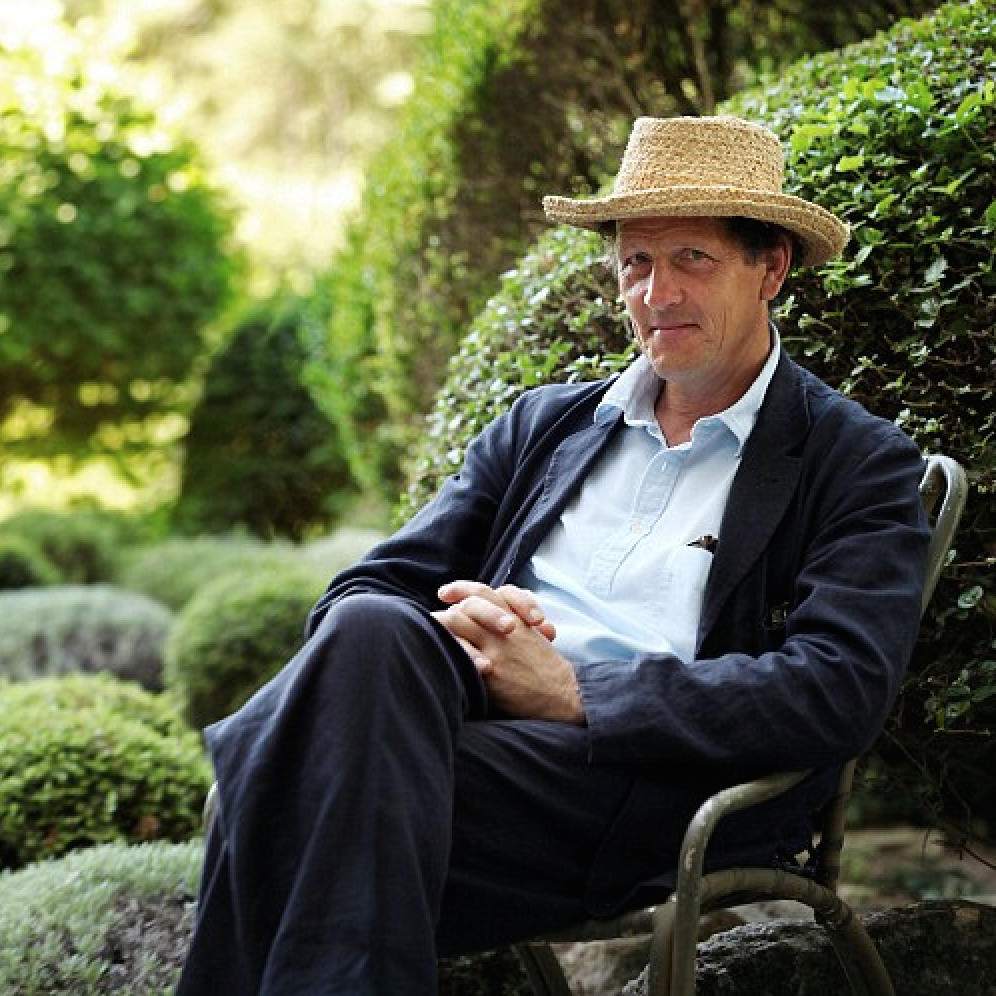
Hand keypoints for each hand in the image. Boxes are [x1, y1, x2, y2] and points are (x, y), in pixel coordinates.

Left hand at [433, 581, 583, 724]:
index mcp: (515, 618)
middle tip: (433, 614)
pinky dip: (450, 649)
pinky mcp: (491, 670)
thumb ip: (512, 620)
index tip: (444, 593)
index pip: (484, 592)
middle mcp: (505, 628)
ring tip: (433, 631)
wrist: (562, 695)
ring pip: (457, 621)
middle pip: (467, 604)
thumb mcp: (533, 635)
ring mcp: (496, 647)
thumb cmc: (547, 668)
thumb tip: (488, 615)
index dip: (461, 588)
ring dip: (442, 624)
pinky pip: (461, 652)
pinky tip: (443, 652)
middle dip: (446, 608)